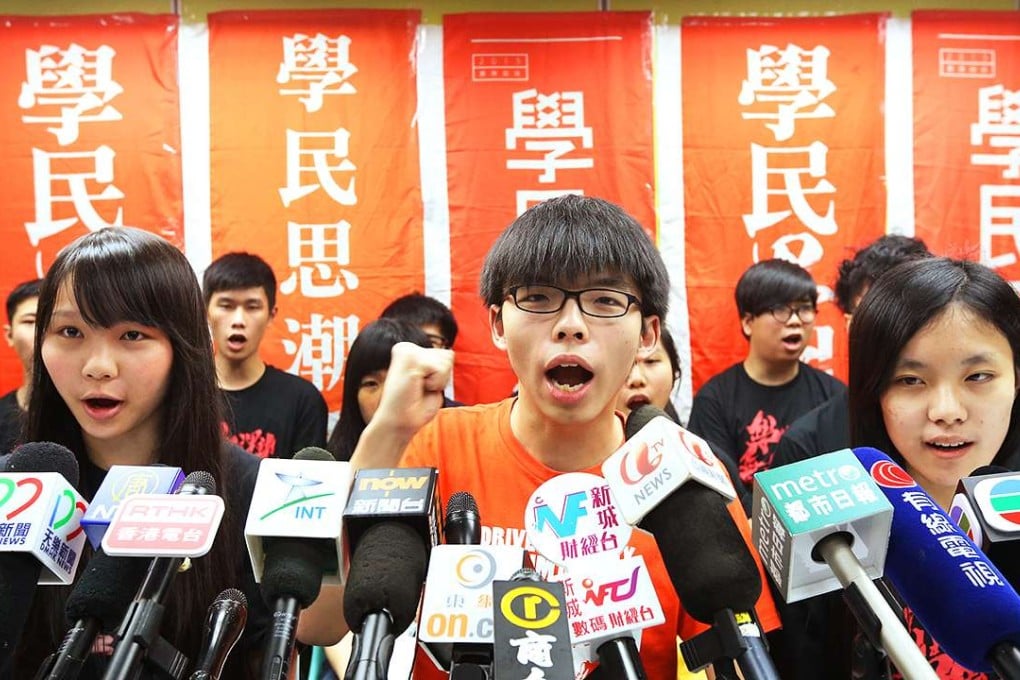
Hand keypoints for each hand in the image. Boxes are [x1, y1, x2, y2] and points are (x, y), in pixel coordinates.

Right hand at [350, 342, 453, 469]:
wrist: (397, 424)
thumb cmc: (415, 408)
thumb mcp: (431, 381)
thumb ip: (439, 365)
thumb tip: (450, 353)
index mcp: (408, 350)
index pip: (446, 355)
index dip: (441, 377)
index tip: (421, 388)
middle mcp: (406, 347)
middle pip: (448, 355)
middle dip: (441, 378)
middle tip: (420, 390)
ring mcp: (408, 351)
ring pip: (446, 360)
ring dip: (438, 381)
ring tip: (418, 389)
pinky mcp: (411, 359)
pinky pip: (441, 370)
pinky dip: (435, 384)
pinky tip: (416, 388)